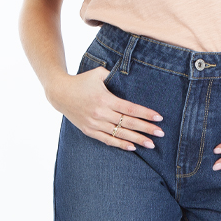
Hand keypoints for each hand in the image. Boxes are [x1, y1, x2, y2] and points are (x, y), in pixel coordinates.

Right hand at [49, 65, 164, 150]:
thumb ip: (114, 75)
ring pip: (119, 134)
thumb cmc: (82, 81)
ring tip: (151, 144)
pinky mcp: (89, 130)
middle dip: (146, 129)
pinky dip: (120, 144)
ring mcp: (94, 124)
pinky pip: (107, 140)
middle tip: (160, 133)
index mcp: (105, 99)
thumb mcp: (98, 74)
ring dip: (136, 140)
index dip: (145, 114)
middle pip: (128, 123)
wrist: (60, 93)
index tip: (159, 118)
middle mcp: (101, 113)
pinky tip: (132, 147)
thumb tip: (131, 77)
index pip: (130, 108)